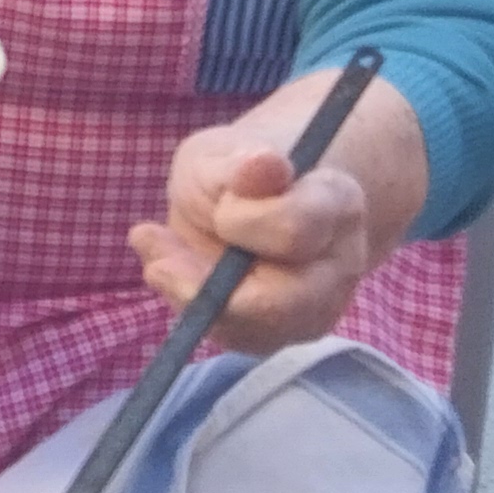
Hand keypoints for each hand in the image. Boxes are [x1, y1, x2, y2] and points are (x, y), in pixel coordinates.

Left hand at [129, 117, 386, 355]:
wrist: (253, 195)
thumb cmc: (237, 171)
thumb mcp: (225, 153)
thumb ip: (240, 164)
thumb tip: (263, 164)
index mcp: (337, 204)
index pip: (294, 231)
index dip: (243, 223)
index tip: (217, 208)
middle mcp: (340, 262)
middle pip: (279, 303)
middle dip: (204, 288)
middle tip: (153, 258)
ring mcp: (321, 304)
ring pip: (256, 331)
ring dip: (195, 301)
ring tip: (157, 263)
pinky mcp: (290, 331)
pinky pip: (242, 339)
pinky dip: (199, 313)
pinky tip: (172, 279)